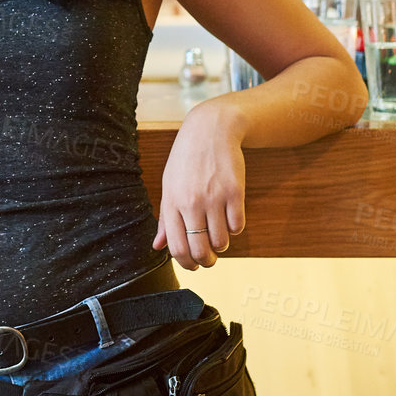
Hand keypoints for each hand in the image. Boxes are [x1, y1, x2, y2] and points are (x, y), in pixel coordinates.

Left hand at [151, 103, 244, 269]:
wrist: (211, 130)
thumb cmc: (186, 160)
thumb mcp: (169, 185)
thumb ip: (165, 219)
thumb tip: (158, 247)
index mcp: (172, 202)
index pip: (177, 248)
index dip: (186, 263)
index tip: (193, 265)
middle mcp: (192, 202)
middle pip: (200, 250)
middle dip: (206, 262)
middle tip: (210, 259)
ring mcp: (214, 197)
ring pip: (221, 242)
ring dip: (222, 244)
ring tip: (218, 232)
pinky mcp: (235, 192)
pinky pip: (237, 226)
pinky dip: (234, 228)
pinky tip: (229, 216)